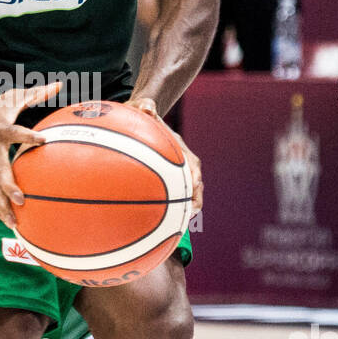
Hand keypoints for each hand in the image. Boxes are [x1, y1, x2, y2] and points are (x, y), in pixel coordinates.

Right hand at [0, 82, 61, 230]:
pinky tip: (11, 225)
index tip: (42, 139)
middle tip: (21, 199)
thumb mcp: (11, 99)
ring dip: (2, 207)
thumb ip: (35, 95)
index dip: (28, 136)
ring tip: (15, 224)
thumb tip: (59, 84)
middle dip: (8, 186)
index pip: (15, 132)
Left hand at [126, 97, 202, 215]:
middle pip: (194, 189)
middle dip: (192, 206)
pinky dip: (164, 211)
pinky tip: (150, 225)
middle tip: (186, 223)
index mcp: (183, 153)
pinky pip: (168, 197)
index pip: (195, 170)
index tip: (194, 200)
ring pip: (184, 197)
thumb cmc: (144, 114)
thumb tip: (146, 106)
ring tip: (172, 233)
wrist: (145, 116)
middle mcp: (184, 166)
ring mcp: (176, 175)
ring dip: (180, 213)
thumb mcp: (142, 107)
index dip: (195, 186)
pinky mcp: (166, 181)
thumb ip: (144, 105)